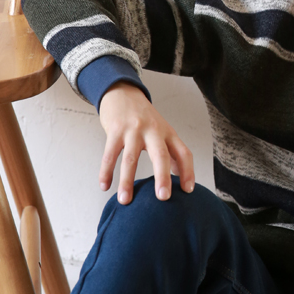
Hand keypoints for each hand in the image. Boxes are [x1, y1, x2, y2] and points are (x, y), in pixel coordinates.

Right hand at [98, 82, 194, 203]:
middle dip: (162, 177)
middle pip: (160, 155)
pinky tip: (105, 186)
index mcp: (168, 133)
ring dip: (127, 181)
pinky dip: (106, 171)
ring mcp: (133, 130)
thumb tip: (180, 176)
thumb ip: (171, 152)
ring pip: (131, 158)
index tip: (189, 191)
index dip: (188, 171)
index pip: (183, 153)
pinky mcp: (115, 130)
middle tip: (163, 198)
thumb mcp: (162, 131)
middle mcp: (153, 131)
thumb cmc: (144, 118)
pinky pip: (109, 154)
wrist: (123, 93)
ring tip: (125, 201)